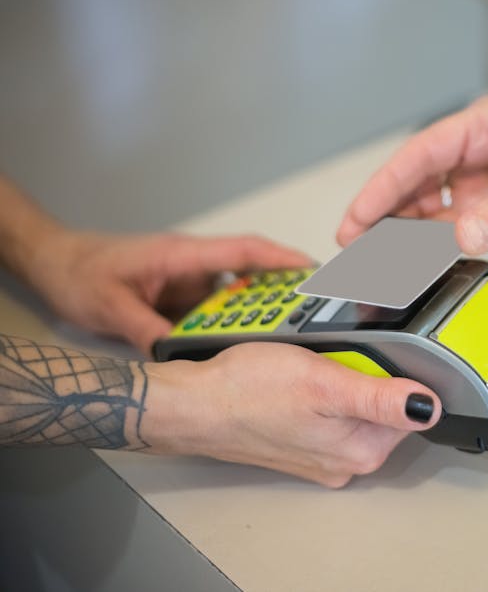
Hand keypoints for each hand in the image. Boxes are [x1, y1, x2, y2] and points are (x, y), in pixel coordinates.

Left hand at [26, 230, 309, 353]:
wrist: (56, 263)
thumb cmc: (80, 270)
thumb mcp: (110, 307)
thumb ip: (146, 331)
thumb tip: (176, 356)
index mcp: (181, 254)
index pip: (243, 250)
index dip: (281, 258)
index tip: (312, 269)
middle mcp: (192, 264)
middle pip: (250, 274)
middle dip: (281, 293)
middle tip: (308, 316)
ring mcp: (189, 280)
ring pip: (235, 296)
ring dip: (255, 314)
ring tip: (277, 340)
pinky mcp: (183, 295)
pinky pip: (216, 310)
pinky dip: (231, 325)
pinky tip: (235, 348)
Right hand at [144, 342, 441, 486]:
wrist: (194, 404)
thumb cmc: (248, 392)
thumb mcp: (324, 383)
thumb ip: (380, 398)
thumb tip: (428, 407)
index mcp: (361, 452)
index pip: (411, 407)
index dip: (394, 372)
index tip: (366, 357)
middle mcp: (346, 461)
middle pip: (384, 405)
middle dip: (366, 373)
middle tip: (331, 359)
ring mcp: (323, 454)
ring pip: (355, 404)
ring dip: (342, 378)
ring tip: (310, 367)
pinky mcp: (303, 442)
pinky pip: (329, 409)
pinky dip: (321, 389)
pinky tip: (298, 377)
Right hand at [337, 96, 487, 254]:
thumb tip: (461, 232)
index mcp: (484, 127)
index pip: (421, 154)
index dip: (385, 185)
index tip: (360, 214)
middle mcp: (473, 154)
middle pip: (411, 182)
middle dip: (380, 212)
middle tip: (353, 242)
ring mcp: (474, 187)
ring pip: (420, 210)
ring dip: (396, 235)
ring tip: (371, 260)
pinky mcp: (481, 216)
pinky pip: (440, 233)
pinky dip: (421, 250)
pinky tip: (405, 266)